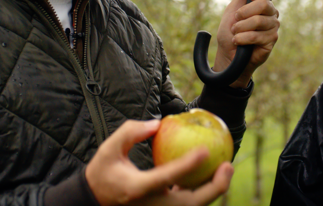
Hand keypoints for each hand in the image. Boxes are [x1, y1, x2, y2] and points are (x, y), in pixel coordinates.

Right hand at [85, 120, 233, 205]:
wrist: (94, 201)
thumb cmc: (103, 172)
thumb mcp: (109, 149)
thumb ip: (131, 132)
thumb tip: (157, 125)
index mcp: (138, 189)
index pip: (167, 177)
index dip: (188, 165)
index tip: (205, 150)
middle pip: (191, 203)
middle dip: (215, 188)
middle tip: (228, 166)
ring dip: (213, 190)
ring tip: (225, 169)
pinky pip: (188, 203)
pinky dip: (201, 191)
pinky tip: (210, 174)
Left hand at [214, 0, 279, 87]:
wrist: (228, 55)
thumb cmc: (230, 32)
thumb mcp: (232, 10)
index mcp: (262, 2)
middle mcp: (270, 13)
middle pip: (265, 4)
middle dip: (245, 12)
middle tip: (236, 20)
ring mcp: (272, 26)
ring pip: (259, 20)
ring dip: (241, 28)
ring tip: (235, 34)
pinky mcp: (271, 40)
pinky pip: (258, 35)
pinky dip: (243, 38)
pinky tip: (239, 42)